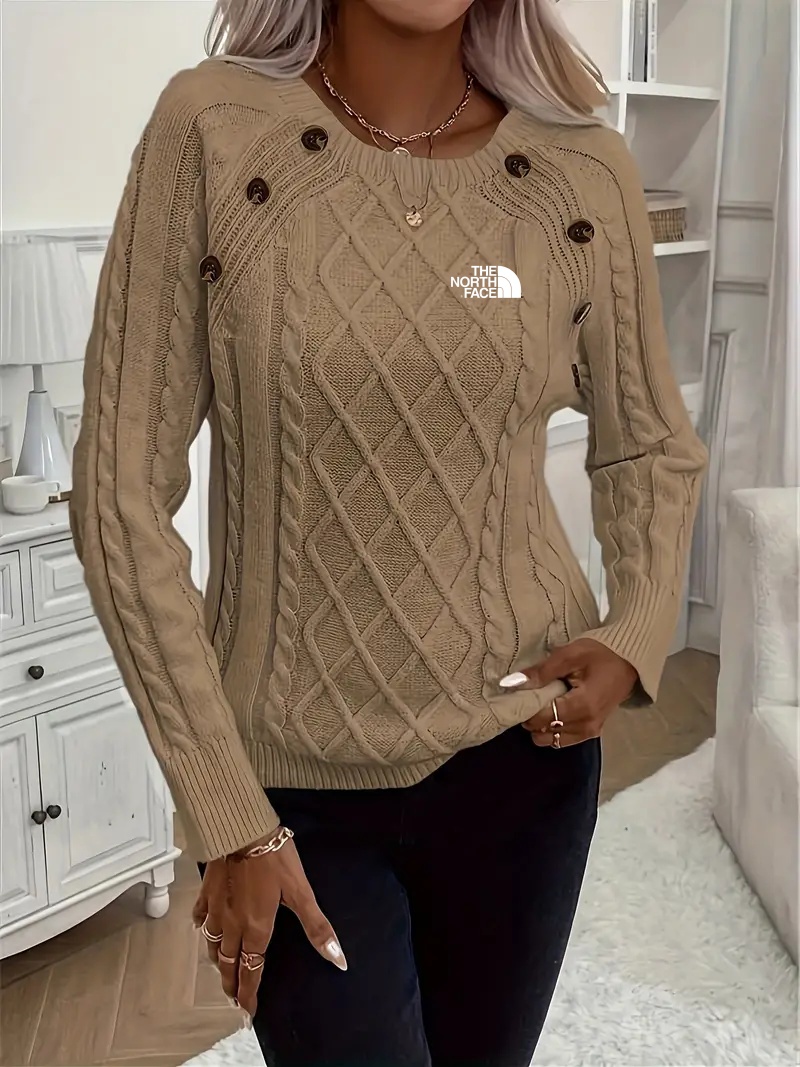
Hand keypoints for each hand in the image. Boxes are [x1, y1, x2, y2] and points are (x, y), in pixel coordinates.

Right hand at [192, 833, 346, 1019]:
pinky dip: (202, 927)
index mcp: (256, 928)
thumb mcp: (300, 892)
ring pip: (212, 943)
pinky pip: (201, 915)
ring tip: (222, 969)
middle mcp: (232, 924)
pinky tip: (202, 927)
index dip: (249, 994)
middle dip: (230, 984)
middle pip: (228, 963)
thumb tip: (337, 958)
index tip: (248, 1012)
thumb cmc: (274, 858)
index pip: (251, 970)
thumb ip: (317, 927)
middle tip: (233, 998)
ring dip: (217, 960)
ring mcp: (216, 907)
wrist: (242, 829)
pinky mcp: (207, 889)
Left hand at [507, 638, 637, 746]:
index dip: (525, 709)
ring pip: (552, 741)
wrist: (629, 661)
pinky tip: (553, 710)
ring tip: (542, 703)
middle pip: (544, 733)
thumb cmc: (600, 654)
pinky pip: (563, 740)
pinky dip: (553, 730)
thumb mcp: (570, 654)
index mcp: (582, 706)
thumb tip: (512, 683)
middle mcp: (586, 725)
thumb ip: (542, 671)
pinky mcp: (592, 732)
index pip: (542, 719)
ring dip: (541, 726)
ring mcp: (591, 732)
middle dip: (531, 718)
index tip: (519, 695)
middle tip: (530, 698)